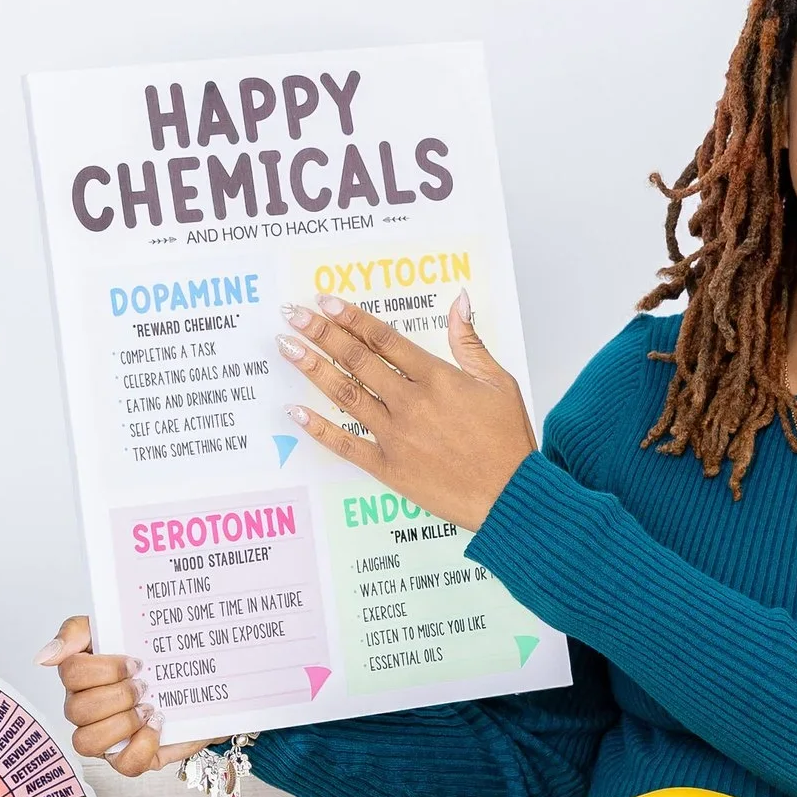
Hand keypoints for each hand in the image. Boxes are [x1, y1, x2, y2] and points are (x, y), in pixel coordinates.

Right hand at [35, 614, 222, 777]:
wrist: (204, 683)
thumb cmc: (156, 658)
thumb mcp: (121, 627)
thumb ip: (77, 631)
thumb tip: (45, 656)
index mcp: (82, 677)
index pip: (70, 673)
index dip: (104, 669)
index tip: (134, 662)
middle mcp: (86, 710)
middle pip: (77, 709)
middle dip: (117, 695)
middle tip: (144, 685)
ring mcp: (106, 737)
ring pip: (86, 742)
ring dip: (121, 723)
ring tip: (148, 709)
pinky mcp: (131, 758)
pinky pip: (123, 765)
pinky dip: (142, 745)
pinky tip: (157, 726)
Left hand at [277, 290, 537, 530]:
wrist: (509, 495)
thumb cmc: (507, 440)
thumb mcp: (498, 382)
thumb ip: (470, 342)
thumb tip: (458, 302)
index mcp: (437, 378)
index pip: (384, 340)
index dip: (352, 318)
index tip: (326, 302)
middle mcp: (411, 403)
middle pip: (358, 360)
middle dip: (322, 334)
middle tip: (293, 314)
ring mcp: (396, 436)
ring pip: (346, 395)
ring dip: (314, 369)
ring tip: (287, 346)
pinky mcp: (388, 467)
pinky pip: (346, 444)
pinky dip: (319, 428)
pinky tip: (296, 410)